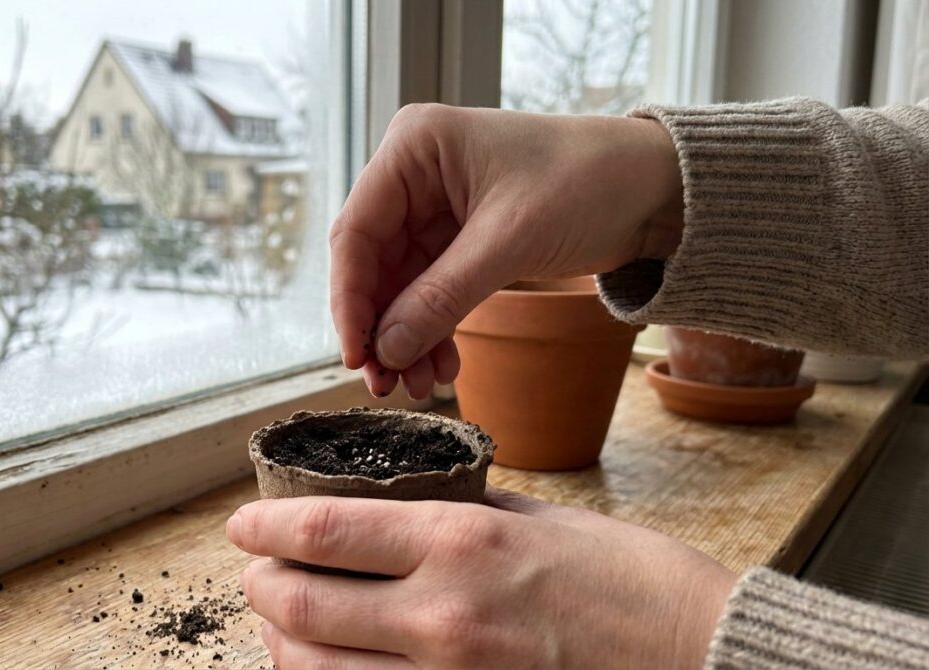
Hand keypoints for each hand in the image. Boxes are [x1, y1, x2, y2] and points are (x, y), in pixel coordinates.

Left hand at [227, 488, 734, 668]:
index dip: (266, 526)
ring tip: (282, 625)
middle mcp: (443, 616)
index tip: (243, 524)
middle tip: (256, 575)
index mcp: (461, 543)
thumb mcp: (536, 519)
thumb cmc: (628, 578)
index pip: (325, 531)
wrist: (701, 654)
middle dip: (262, 589)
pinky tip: (328, 668)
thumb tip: (391, 511)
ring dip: (283, 646)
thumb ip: (454, 516)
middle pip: (303, 608)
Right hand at [331, 104, 681, 397]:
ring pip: (400, 284)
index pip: (357, 231)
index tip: (356, 354)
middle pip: (373, 263)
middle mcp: (416, 173)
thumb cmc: (589, 182)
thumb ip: (441, 297)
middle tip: (385, 384)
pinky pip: (431, 290)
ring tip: (419, 386)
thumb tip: (385, 351)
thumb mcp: (509, 241)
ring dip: (406, 336)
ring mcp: (437, 207)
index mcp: (415, 147)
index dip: (350, 299)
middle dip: (381, 326)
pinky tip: (444, 364)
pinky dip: (433, 328)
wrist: (656, 186)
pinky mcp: (461, 237)